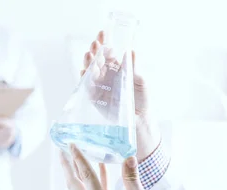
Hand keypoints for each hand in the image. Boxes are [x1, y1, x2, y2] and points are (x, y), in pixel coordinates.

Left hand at [61, 144, 158, 189]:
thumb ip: (131, 179)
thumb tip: (128, 158)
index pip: (85, 175)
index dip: (78, 158)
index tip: (71, 144)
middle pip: (74, 183)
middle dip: (66, 166)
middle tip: (62, 150)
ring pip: (82, 187)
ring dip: (78, 171)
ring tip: (75, 156)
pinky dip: (95, 177)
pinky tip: (102, 166)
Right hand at [82, 31, 160, 160]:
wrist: (138, 120)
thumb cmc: (142, 99)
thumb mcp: (141, 81)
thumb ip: (135, 67)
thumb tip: (131, 51)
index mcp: (118, 68)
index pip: (109, 52)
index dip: (105, 42)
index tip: (103, 32)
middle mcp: (107, 74)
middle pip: (97, 58)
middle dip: (95, 49)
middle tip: (95, 43)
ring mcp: (100, 84)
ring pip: (90, 69)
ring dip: (89, 60)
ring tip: (90, 54)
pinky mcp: (94, 96)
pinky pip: (87, 84)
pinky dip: (84, 77)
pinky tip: (85, 70)